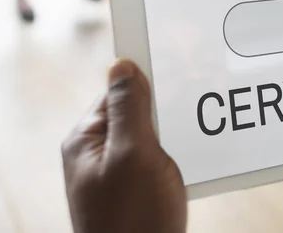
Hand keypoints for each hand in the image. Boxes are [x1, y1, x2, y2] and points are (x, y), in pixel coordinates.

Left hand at [62, 60, 186, 232]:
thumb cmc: (133, 219)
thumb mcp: (132, 155)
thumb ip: (128, 109)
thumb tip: (121, 64)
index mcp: (86, 139)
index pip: (117, 91)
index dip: (147, 80)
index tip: (179, 71)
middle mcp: (97, 152)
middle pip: (135, 111)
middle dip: (164, 108)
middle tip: (194, 103)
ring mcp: (116, 171)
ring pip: (150, 134)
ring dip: (173, 131)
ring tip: (196, 132)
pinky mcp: (135, 187)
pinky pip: (156, 156)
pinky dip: (175, 151)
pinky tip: (192, 155)